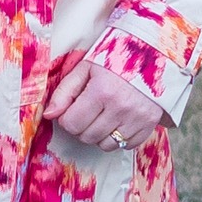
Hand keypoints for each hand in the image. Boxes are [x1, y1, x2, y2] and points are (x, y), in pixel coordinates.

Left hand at [46, 55, 163, 152]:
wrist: (152, 55)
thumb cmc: (115, 59)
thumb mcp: (85, 68)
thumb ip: (64, 91)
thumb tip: (49, 115)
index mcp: (102, 91)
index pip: (71, 123)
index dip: (67, 118)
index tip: (73, 108)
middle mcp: (120, 108)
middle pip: (86, 136)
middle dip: (82, 126)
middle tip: (88, 110)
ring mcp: (137, 119)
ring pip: (105, 145)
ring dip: (99, 134)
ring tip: (103, 115)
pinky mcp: (149, 125)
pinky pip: (126, 146)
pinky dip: (119, 138)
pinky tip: (118, 121)